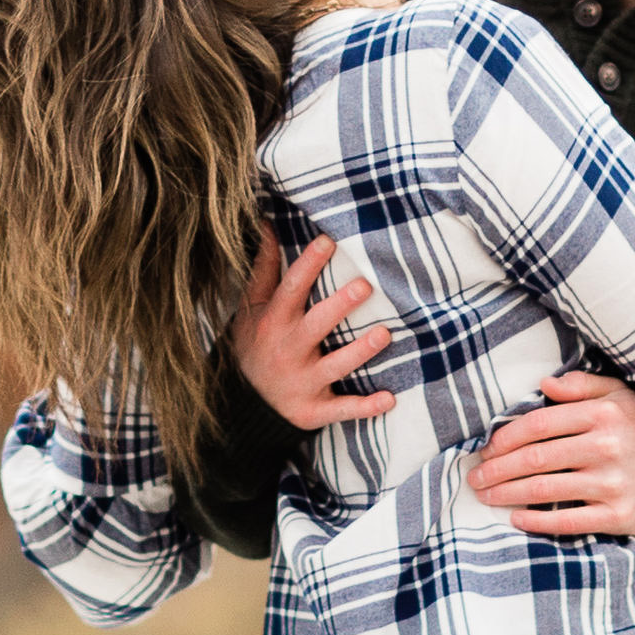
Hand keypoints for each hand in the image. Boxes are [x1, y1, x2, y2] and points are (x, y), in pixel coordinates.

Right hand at [229, 232, 397, 432]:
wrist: (244, 401)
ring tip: (384, 334)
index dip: (308, 265)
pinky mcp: (313, 410)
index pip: (291, 289)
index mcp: (273, 322)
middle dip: (339, 306)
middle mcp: (287, 350)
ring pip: (334, 366)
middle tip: (365, 285)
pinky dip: (365, 407)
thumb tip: (267, 224)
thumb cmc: (257, 343)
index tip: (328, 241)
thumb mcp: (252, 308)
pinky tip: (389, 399)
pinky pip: (341, 409)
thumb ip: (263, 269)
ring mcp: (301, 382)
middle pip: (315, 326)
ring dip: (360, 352)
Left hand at [466, 371, 634, 538]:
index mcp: (604, 414)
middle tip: (475, 477)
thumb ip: (583, 387)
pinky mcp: (619, 516)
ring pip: (543, 489)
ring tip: (486, 496)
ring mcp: (613, 484)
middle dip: (497, 469)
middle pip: (534, 458)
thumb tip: (544, 383)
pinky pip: (567, 521)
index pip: (539, 425)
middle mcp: (608, 447)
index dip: (505, 438)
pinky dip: (535, 521)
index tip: (486, 449)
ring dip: (506, 494)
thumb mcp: (622, 398)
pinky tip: (515, 519)